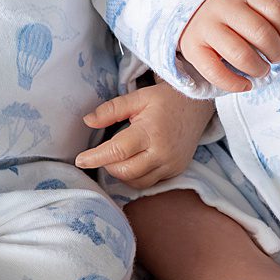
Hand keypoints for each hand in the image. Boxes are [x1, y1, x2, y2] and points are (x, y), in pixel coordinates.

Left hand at [75, 82, 216, 187]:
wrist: (199, 105)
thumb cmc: (166, 98)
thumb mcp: (138, 97)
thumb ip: (111, 110)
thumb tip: (87, 121)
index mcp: (151, 131)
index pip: (117, 151)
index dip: (96, 157)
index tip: (80, 160)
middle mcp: (163, 152)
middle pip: (125, 171)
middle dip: (108, 165)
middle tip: (103, 152)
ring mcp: (171, 165)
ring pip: (137, 182)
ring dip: (121, 173)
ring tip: (118, 156)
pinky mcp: (176, 171)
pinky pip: (150, 182)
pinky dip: (136, 175)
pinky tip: (133, 161)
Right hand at [177, 0, 279, 93]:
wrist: (187, 9)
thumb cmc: (232, 8)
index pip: (275, 7)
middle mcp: (222, 6)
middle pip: (260, 32)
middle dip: (276, 51)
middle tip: (276, 56)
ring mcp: (206, 27)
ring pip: (240, 54)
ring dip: (259, 69)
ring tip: (262, 70)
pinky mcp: (192, 48)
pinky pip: (215, 72)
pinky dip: (234, 84)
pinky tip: (245, 85)